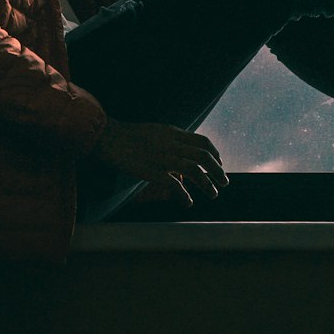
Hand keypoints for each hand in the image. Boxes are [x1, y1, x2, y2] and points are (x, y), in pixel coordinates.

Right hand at [87, 117, 228, 207]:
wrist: (108, 137)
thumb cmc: (130, 135)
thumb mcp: (156, 132)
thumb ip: (172, 140)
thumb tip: (185, 150)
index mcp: (173, 133)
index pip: (203, 142)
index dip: (215, 154)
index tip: (220, 163)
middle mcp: (172, 144)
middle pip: (204, 157)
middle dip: (217, 171)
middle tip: (224, 182)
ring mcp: (163, 158)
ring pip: (194, 170)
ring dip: (207, 184)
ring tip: (213, 194)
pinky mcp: (152, 171)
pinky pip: (175, 185)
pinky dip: (185, 194)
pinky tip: (188, 202)